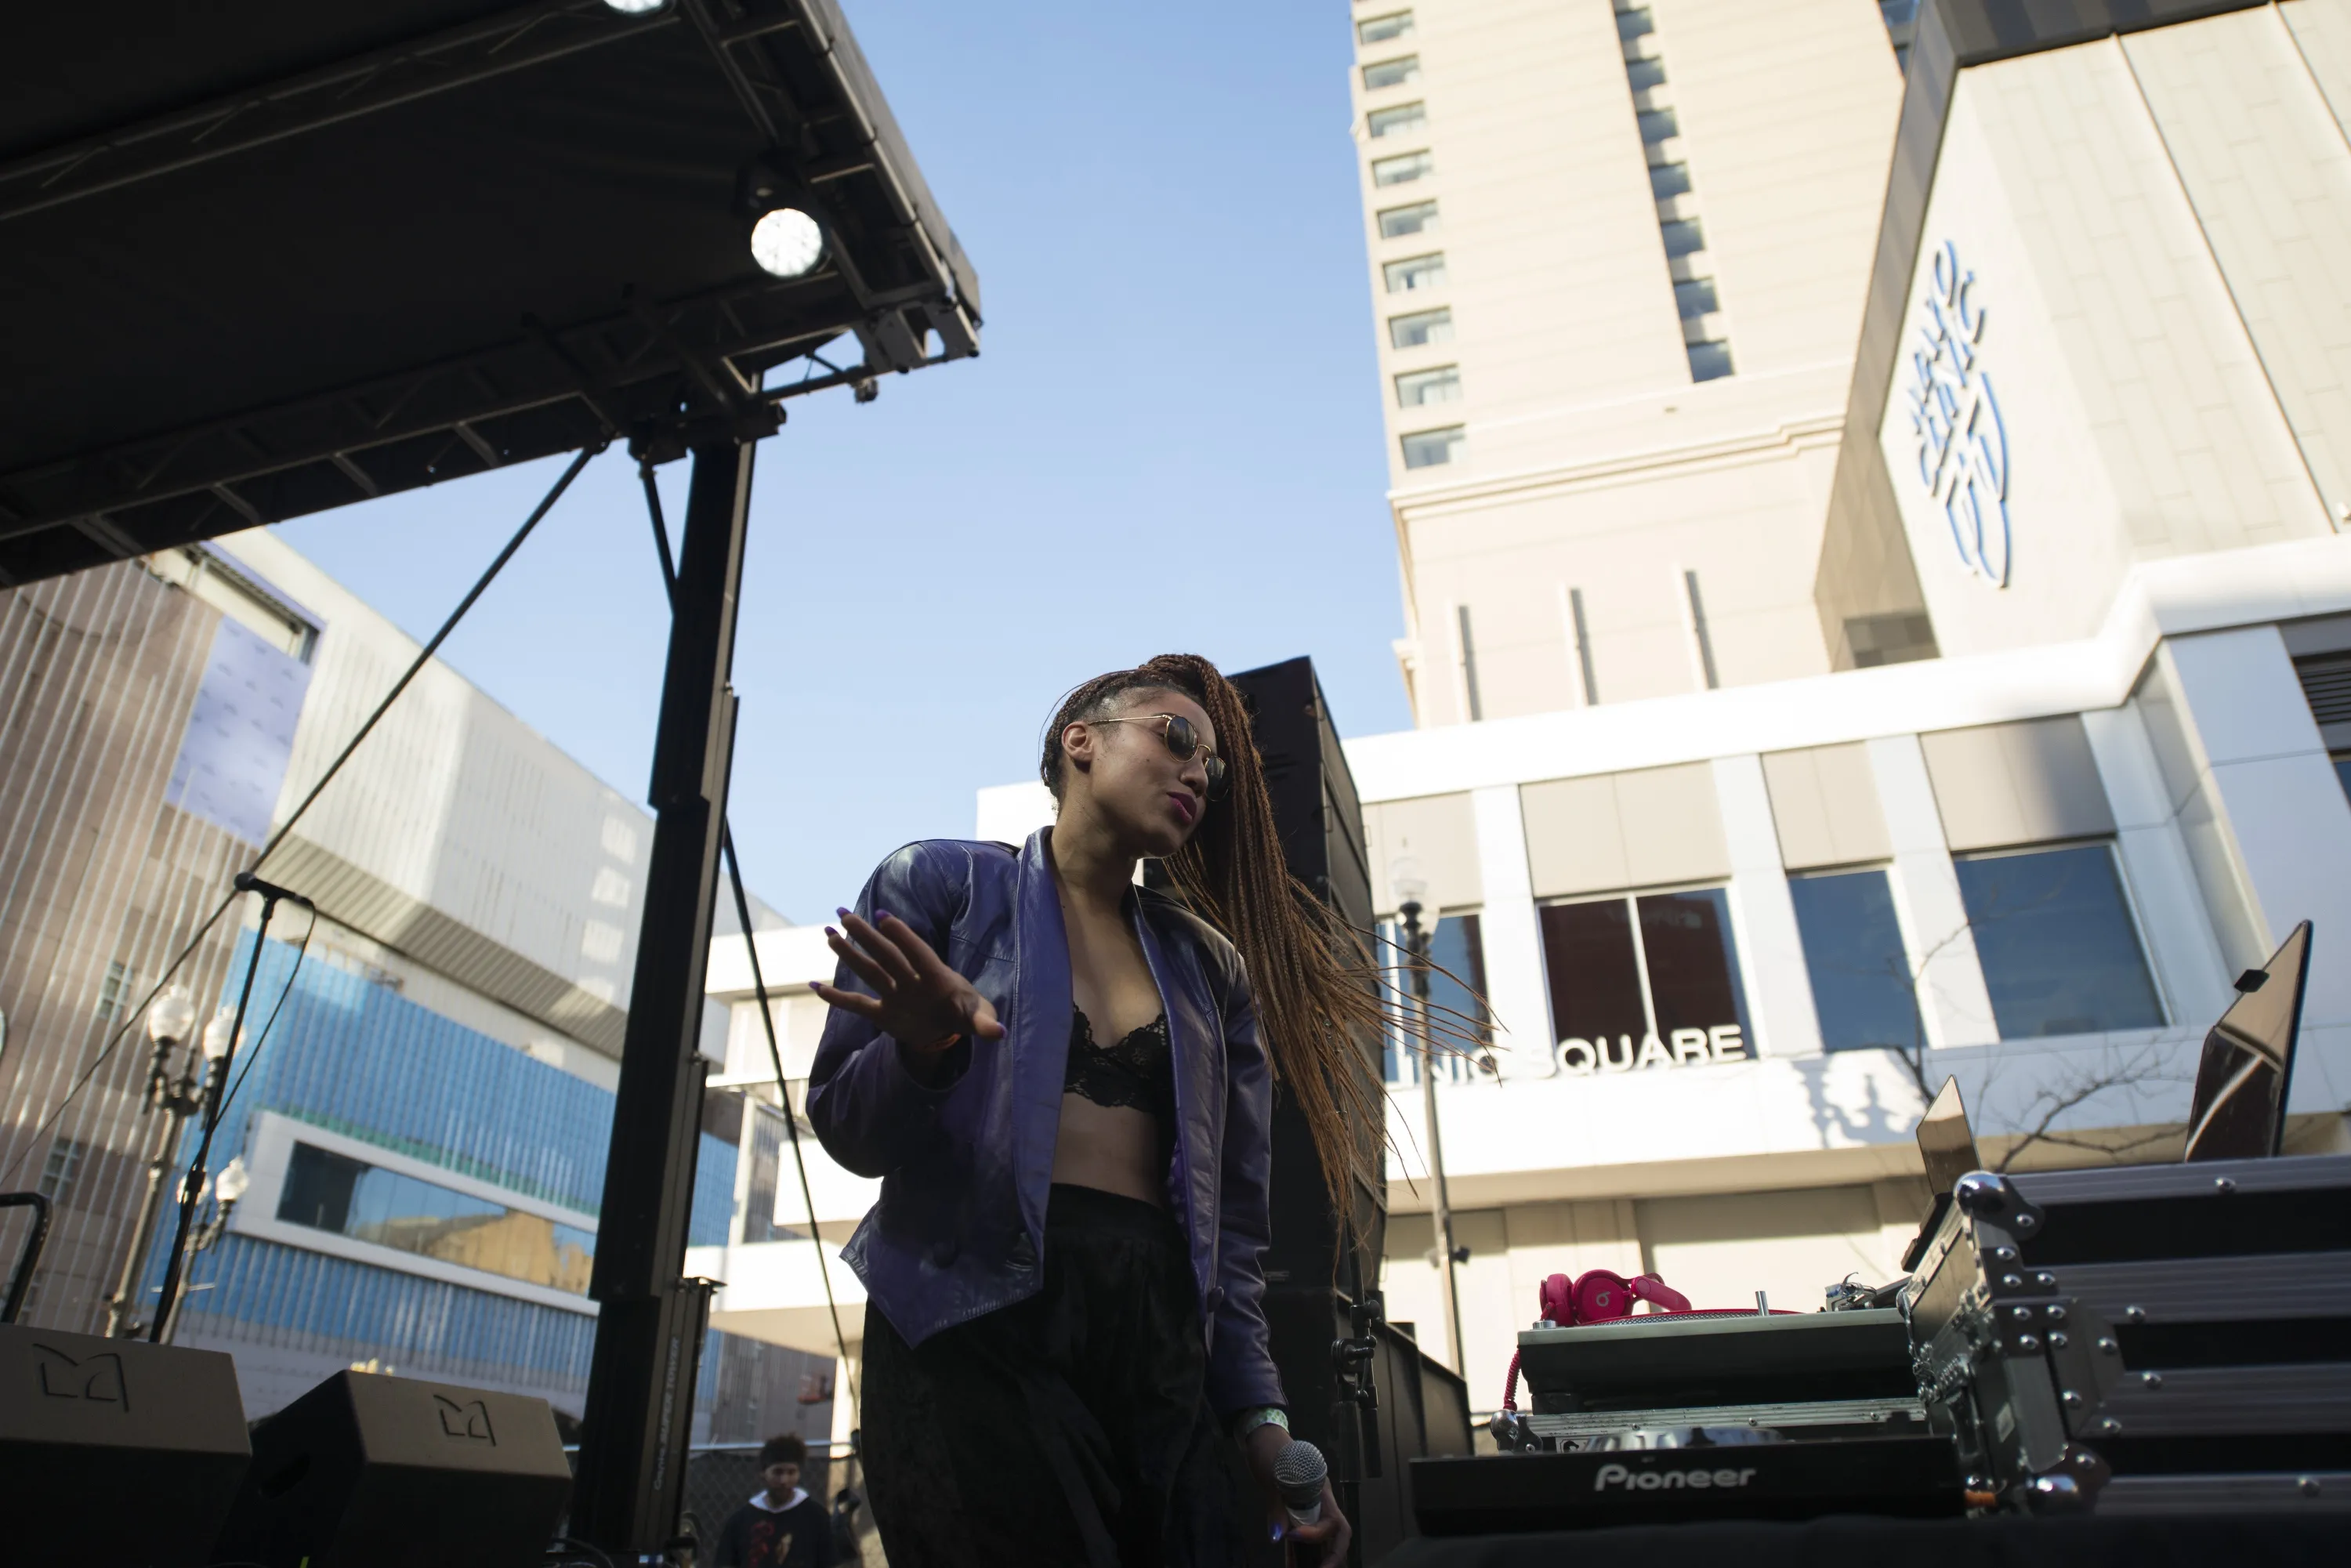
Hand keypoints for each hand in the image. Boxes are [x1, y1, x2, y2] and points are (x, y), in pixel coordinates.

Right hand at [813, 908, 1003, 1066]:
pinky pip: (857, 1004)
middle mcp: (911, 981)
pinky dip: (837, 998)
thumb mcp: (978, 1019)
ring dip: (849, 953)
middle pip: (887, 955)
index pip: (917, 953)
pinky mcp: (884, 1013)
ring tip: (829, 932)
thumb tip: (999, 1033)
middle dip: (867, 935)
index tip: (883, 917)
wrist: (951, 1029)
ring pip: (870, 971)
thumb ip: (985, 1024)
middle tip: (844, 913)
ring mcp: (895, 995)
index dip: (902, 935)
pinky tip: (816, 985)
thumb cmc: (966, 1014)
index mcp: (936, 978)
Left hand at [1243, 1424, 1349, 1565]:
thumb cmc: (1270, 1451)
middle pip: (1337, 1534)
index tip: (1291, 1536)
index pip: (1331, 1521)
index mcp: (1321, 1490)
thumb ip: (1276, 1507)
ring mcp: (1311, 1508)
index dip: (1316, 1534)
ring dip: (1315, 1557)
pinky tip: (1291, 1564)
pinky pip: (1303, 1537)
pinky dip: (1298, 1552)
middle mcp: (1321, 1501)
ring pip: (1322, 1539)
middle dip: (1332, 1556)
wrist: (1261, 1437)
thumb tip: (1277, 1537)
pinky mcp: (1297, 1512)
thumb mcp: (1271, 1477)